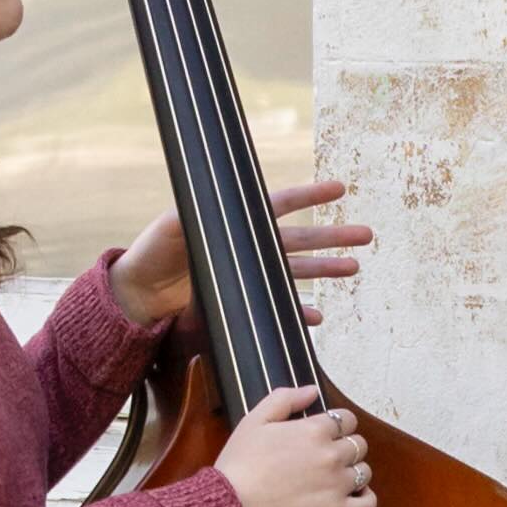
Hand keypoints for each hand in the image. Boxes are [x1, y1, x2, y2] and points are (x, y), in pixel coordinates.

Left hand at [112, 177, 377, 333]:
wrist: (140, 293)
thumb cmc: (152, 253)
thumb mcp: (168, 229)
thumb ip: (186, 219)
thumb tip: (196, 210)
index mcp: (237, 222)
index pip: (280, 204)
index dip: (310, 196)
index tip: (340, 189)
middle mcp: (249, 248)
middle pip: (301, 238)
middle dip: (334, 237)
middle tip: (367, 235)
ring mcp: (249, 275)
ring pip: (298, 270)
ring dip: (326, 270)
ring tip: (355, 269)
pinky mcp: (243, 301)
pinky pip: (278, 307)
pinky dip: (298, 312)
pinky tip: (317, 317)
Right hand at [216, 383, 376, 506]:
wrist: (230, 506)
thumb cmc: (238, 463)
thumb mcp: (254, 420)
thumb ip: (285, 399)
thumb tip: (313, 391)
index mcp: (314, 430)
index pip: (347, 420)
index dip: (338, 426)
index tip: (327, 435)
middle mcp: (331, 454)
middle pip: (358, 445)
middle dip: (346, 448)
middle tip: (327, 458)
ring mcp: (336, 484)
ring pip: (364, 471)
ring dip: (354, 472)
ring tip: (336, 478)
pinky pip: (367, 504)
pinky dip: (366, 499)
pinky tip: (355, 497)